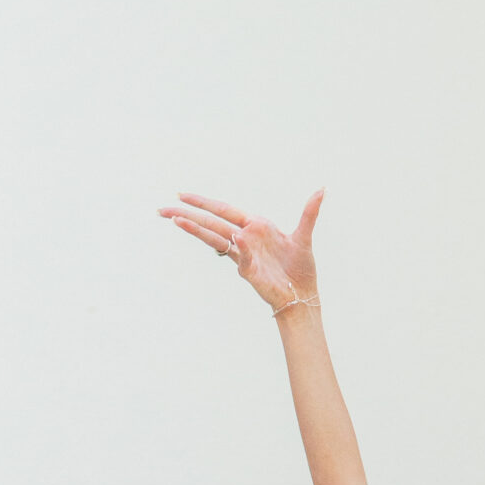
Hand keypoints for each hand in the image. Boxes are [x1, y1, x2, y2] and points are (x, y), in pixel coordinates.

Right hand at [160, 187, 323, 312]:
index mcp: (255, 226)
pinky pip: (242, 256)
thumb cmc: (300, 268)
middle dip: (188, 214)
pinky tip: (235, 237)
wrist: (303, 295)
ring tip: (175, 220)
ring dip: (196, 229)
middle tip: (162, 209)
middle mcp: (245, 239)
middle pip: (211, 223)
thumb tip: (322, 189)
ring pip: (215, 238)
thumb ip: (310, 212)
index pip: (223, 210)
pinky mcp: (249, 271)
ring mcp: (243, 255)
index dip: (203, 203)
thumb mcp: (304, 236)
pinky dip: (239, 247)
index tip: (182, 196)